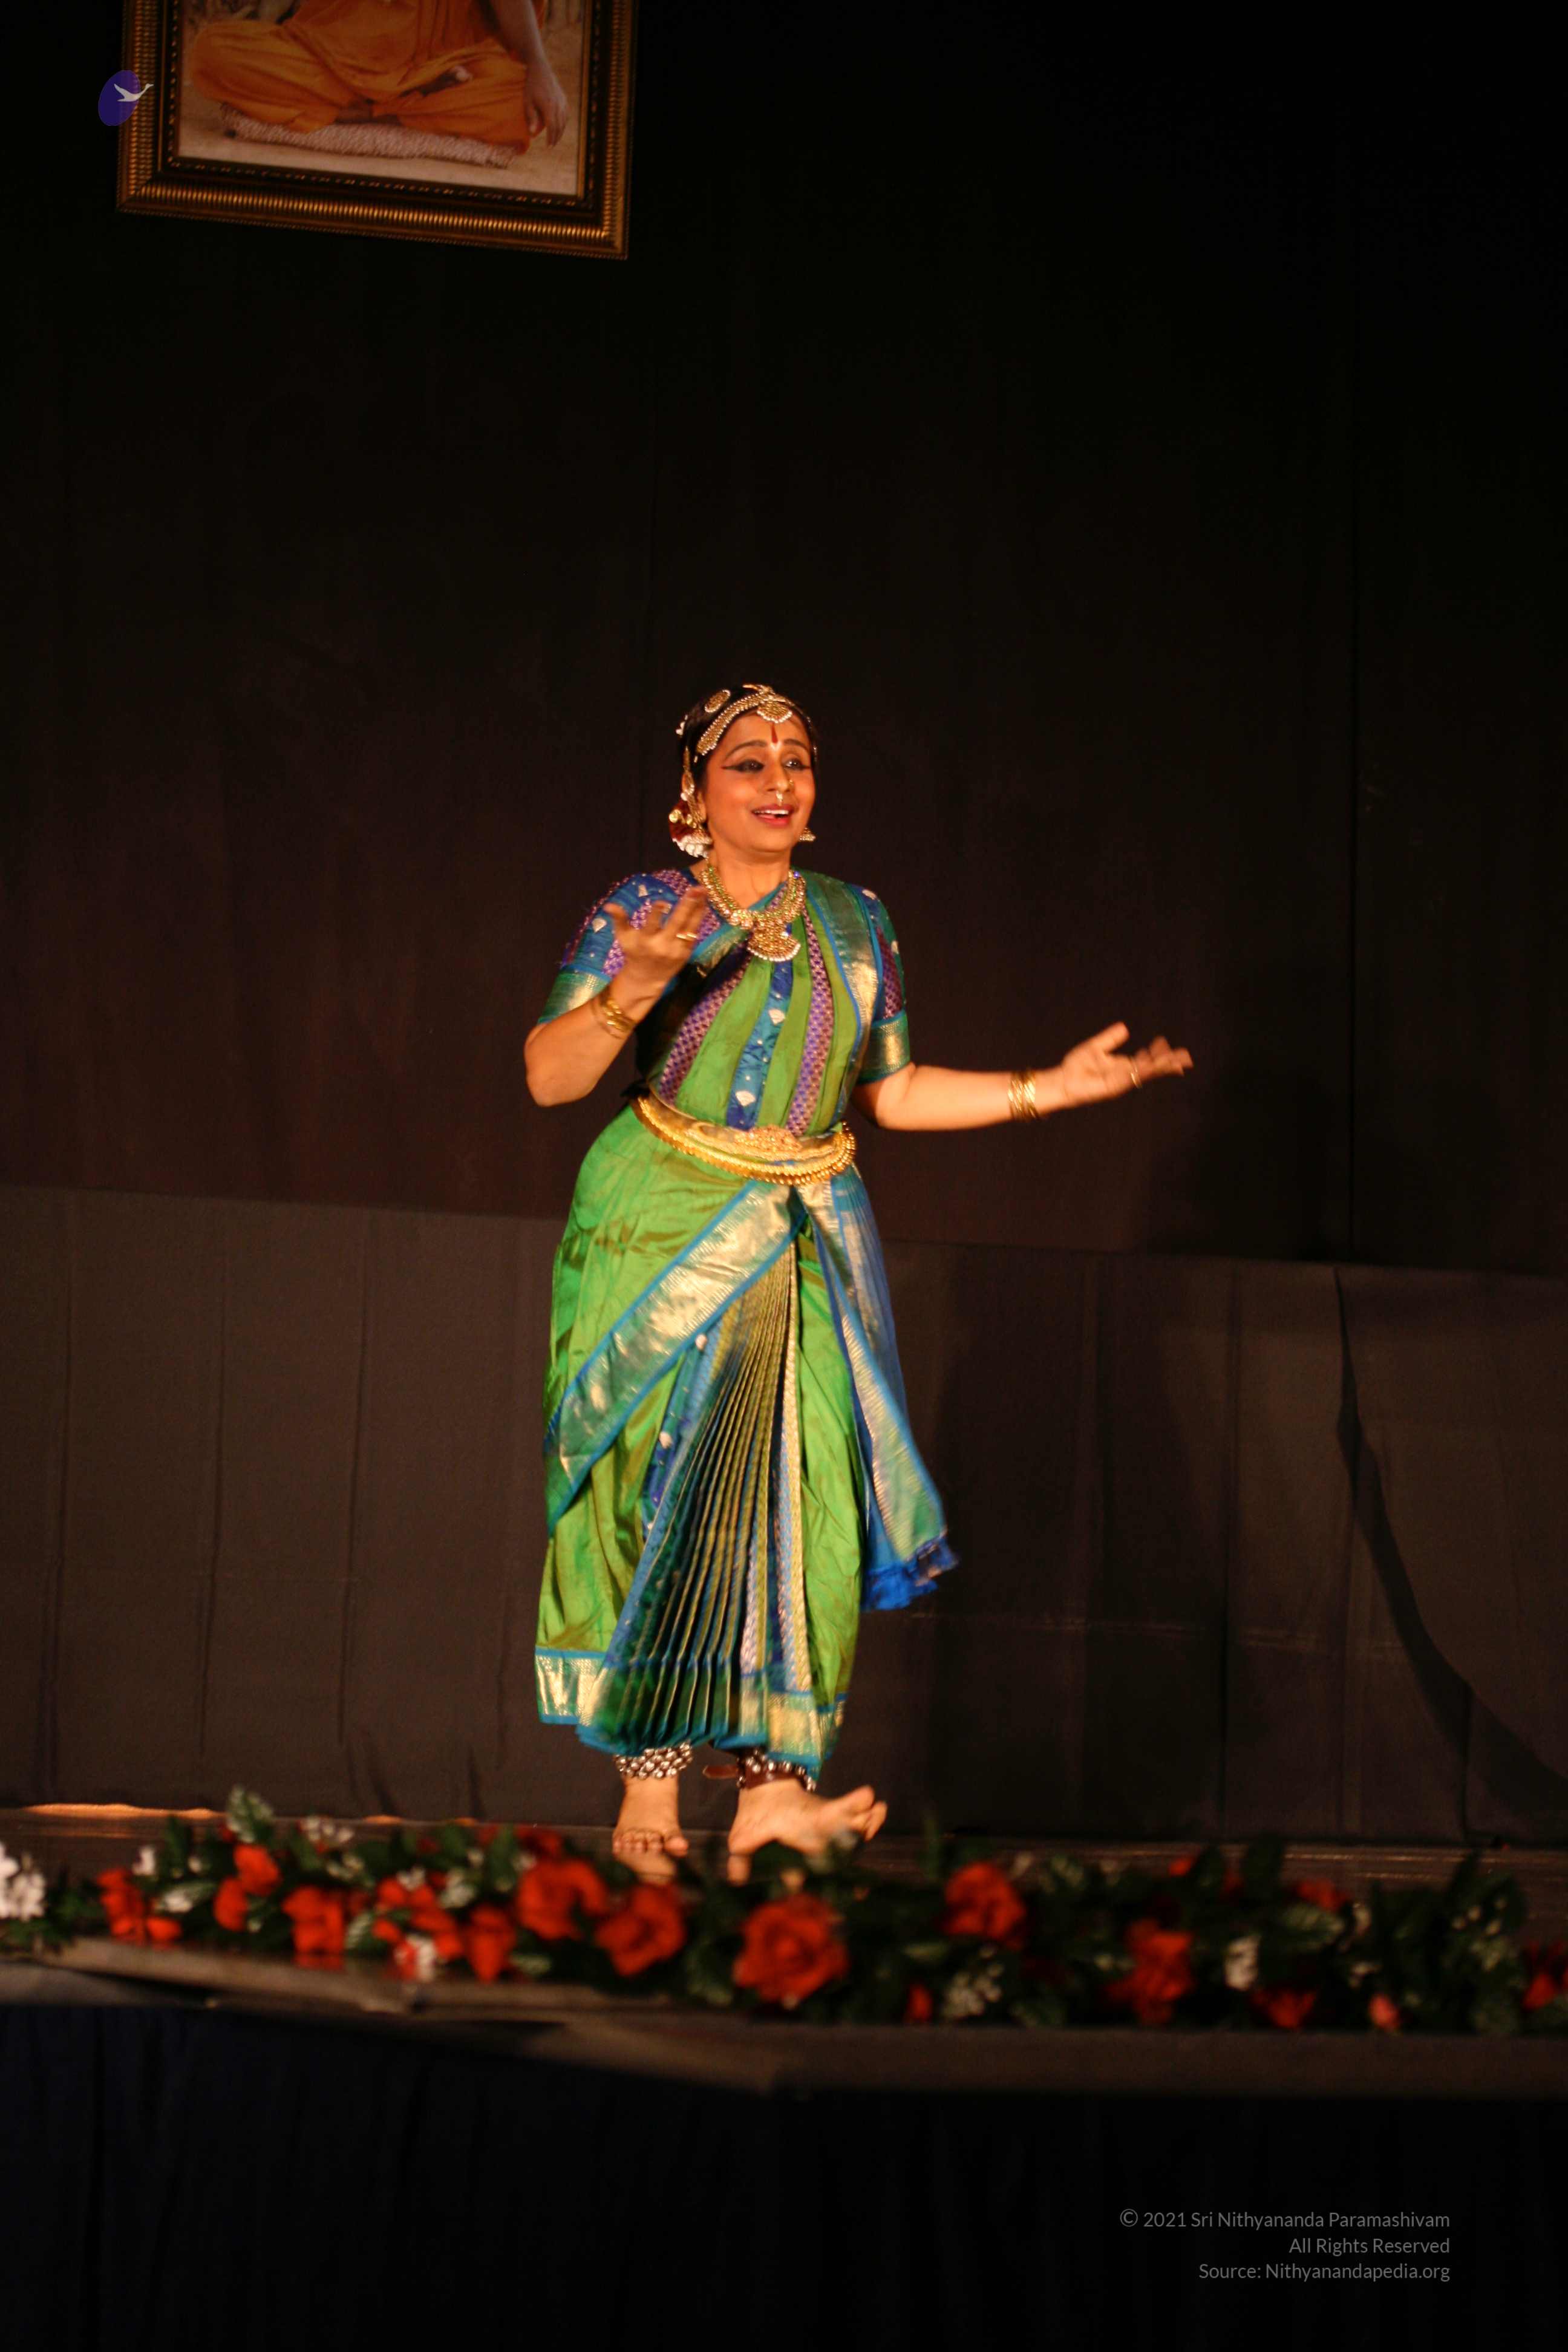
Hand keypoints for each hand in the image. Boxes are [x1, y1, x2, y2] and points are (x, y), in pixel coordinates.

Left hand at [526, 61, 568, 143]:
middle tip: (552, 146)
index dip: (551, 138)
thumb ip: (530, 117)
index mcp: (549, 107)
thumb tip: (532, 133)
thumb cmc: (531, 86)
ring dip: (560, 131)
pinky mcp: (564, 98)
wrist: (540, 69)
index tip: (548, 147)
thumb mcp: (527, 101)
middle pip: (560, 126)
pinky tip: (560, 126)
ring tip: (555, 138)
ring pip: (564, 121)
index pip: (552, 127)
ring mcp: (562, 101)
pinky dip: (564, 122)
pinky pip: (566, 114)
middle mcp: (558, 105)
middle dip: (556, 137)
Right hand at [605, 888, 708, 1006]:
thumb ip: (619, 920)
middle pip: (677, 923)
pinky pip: (695, 933)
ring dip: (698, 908)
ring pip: (690, 926)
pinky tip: (703, 904)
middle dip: (687, 905)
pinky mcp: (686, 953)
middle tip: (695, 889)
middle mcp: (663, 945)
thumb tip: (609, 905)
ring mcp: (677, 950)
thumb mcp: (623, 938)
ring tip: (703, 891)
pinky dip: (699, 918)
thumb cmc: (634, 953)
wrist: (647, 979)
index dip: (657, 914)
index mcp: (645, 941)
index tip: (663, 902)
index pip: (651, 925)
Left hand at [1058, 1021, 1191, 1105]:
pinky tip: (1152, 1065)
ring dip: (1161, 1068)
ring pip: (1146, 1074)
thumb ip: (1110, 1039)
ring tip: (1177, 1063)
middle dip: (1168, 1063)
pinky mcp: (1114, 1087)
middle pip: (1152, 1069)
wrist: (1062, 1080)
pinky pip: (1131, 1078)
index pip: (1146, 1060)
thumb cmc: (1076, 1066)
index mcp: (1123, 1065)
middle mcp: (1125, 1074)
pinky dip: (1142, 1072)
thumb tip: (1125, 1028)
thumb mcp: (1095, 1047)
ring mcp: (1121, 1081)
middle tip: (1186, 1058)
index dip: (1157, 1053)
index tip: (1164, 1042)